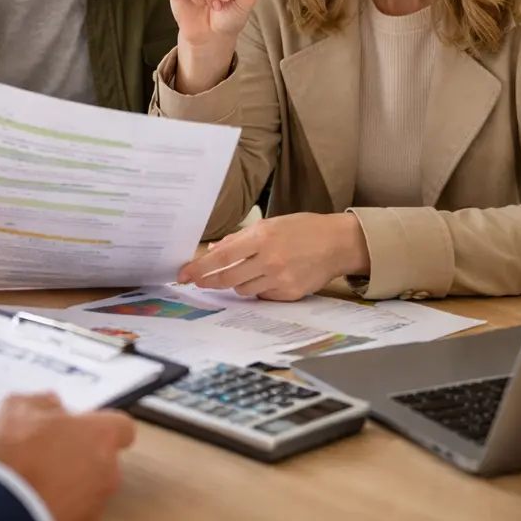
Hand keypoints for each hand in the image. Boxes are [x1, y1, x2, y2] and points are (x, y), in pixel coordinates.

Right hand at [0, 393, 136, 520]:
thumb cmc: (11, 457)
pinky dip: (59, 506)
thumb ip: (43, 402)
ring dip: (69, 483)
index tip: (81, 427)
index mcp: (98, 434)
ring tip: (35, 479)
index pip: (122, 427)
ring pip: (89, 487)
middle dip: (80, 455)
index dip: (100, 426)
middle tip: (48, 452)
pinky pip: (75, 512)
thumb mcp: (16, 408)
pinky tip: (34, 500)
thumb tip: (52, 405)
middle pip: (104, 459)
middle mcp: (107, 470)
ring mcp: (95, 504)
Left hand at [177, 213, 370, 300]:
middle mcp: (270, 260)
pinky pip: (261, 295)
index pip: (221, 257)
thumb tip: (214, 250)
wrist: (336, 243)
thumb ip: (240, 239)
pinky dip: (257, 288)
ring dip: (236, 282)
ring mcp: (280, 279)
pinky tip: (267, 276)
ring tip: (247, 270)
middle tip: (199, 281)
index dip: (200, 267)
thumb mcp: (269, 225)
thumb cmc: (302, 229)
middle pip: (227, 278)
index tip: (184, 274)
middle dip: (210, 281)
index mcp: (262, 237)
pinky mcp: (289, 294)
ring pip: (242, 289)